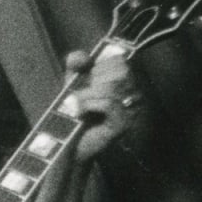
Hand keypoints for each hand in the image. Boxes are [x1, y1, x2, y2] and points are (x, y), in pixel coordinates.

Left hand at [64, 45, 140, 161]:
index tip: (87, 77)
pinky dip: (89, 104)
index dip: (100, 65)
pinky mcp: (124, 124)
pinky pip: (109, 104)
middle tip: (81, 95)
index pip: (120, 61)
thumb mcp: (73, 84)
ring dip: (87, 94)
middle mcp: (133, 94)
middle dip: (94, 80)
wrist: (68, 145)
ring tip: (76, 105)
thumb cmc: (74, 114)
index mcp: (124, 82)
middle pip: (120, 71)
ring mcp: (131, 110)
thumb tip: (80, 56)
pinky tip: (80, 112)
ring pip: (113, 87)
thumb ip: (76, 66)